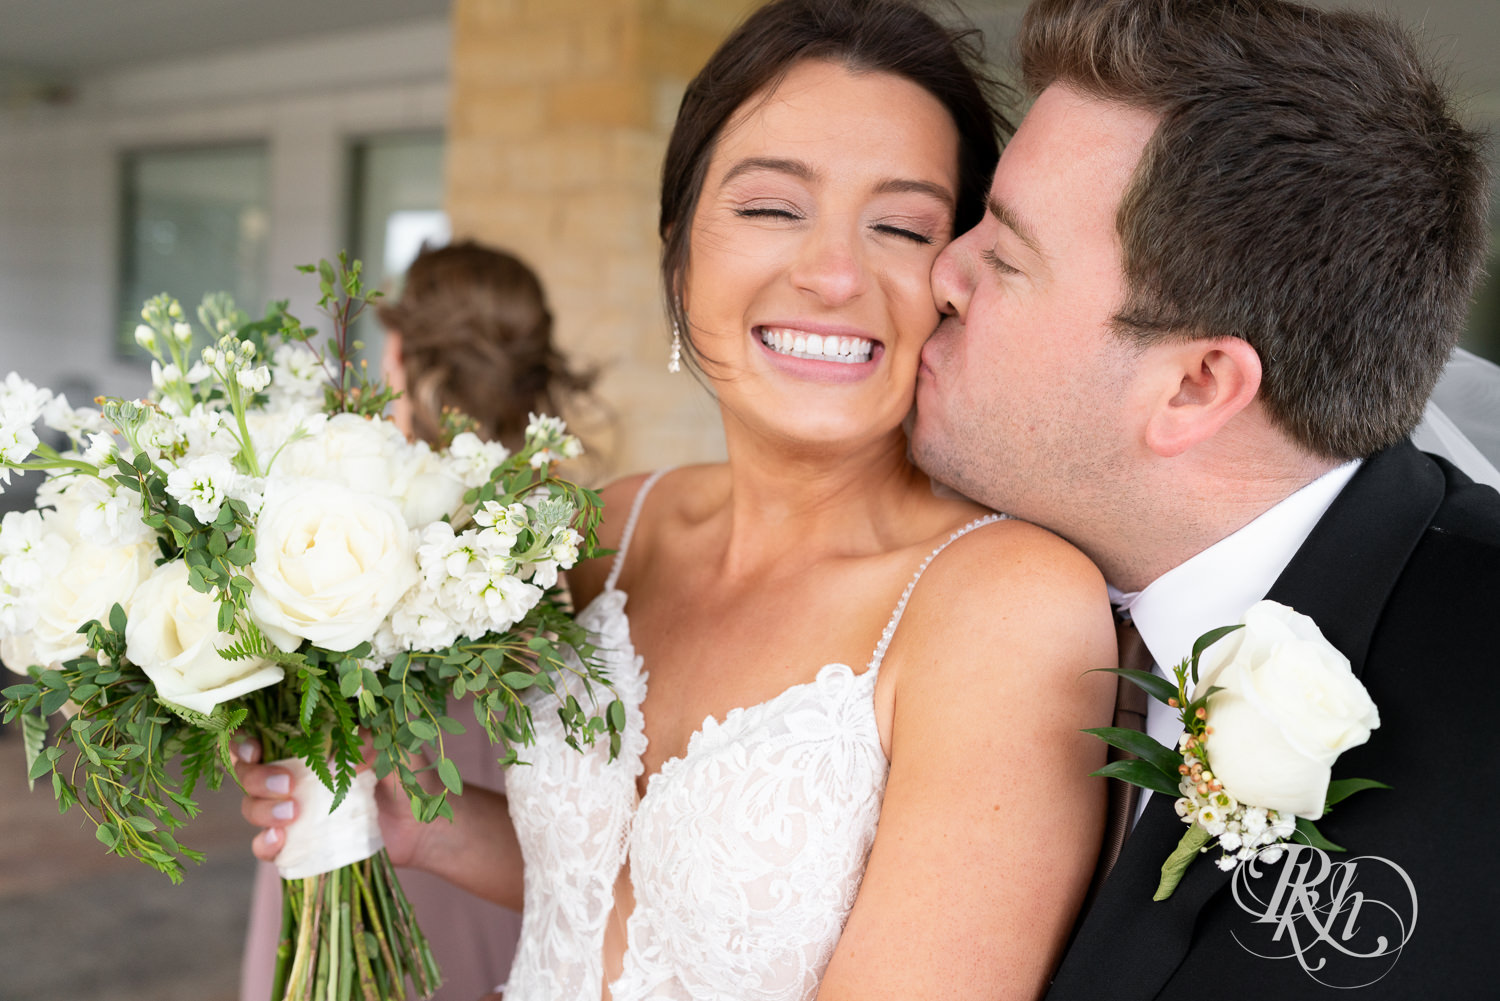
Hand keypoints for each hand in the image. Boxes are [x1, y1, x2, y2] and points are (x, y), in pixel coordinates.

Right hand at [233, 738, 430, 867]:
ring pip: (252, 807)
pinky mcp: (303, 844)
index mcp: (315, 746)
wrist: (427, 826)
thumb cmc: (412, 779)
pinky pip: (266, 846)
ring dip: (261, 809)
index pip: (265, 736)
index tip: (256, 749)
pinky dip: (264, 844)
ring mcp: (297, 812)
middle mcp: (298, 777)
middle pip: (249, 773)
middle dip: (256, 777)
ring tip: (292, 814)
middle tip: (288, 784)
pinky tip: (280, 840)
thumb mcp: (397, 750)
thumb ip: (373, 739)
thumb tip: (344, 750)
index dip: (248, 741)